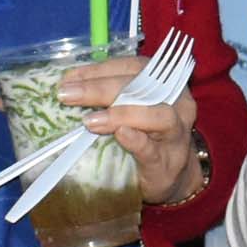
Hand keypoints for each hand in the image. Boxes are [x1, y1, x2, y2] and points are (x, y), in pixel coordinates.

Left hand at [60, 52, 199, 204]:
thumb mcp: (132, 110)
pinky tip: (120, 135)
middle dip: (100, 89)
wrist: (171, 179)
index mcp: (165, 83)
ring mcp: (175, 134)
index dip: (100, 70)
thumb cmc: (147, 137)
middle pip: (142, 88)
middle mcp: (177, 103)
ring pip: (157, 115)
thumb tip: (70, 86)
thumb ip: (111, 96)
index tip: (70, 77)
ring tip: (90, 121)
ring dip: (120, 114)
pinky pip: (154, 149)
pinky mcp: (167, 162)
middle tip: (69, 95)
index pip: (133, 67)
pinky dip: (137, 140)